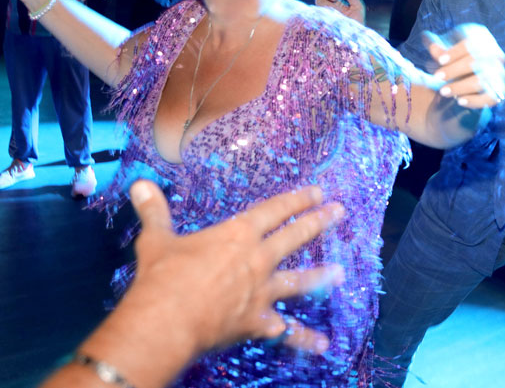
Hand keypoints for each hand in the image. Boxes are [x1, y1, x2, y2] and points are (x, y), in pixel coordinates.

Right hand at [128, 180, 345, 354]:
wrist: (165, 323)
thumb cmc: (162, 278)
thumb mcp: (156, 240)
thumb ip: (154, 211)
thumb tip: (139, 185)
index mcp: (237, 235)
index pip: (274, 210)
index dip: (297, 199)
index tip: (318, 192)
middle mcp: (257, 260)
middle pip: (295, 237)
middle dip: (319, 222)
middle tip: (339, 212)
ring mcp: (262, 292)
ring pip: (299, 281)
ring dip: (320, 276)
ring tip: (340, 272)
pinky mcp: (258, 322)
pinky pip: (286, 332)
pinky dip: (304, 339)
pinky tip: (322, 344)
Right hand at [316, 0, 365, 23]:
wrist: (355, 38)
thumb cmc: (357, 24)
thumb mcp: (358, 7)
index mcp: (336, 2)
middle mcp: (329, 6)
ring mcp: (324, 14)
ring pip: (319, 2)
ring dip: (326, 3)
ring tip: (335, 9)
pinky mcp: (320, 21)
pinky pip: (317, 12)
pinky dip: (323, 11)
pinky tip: (330, 14)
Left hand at [426, 23, 504, 108]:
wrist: (469, 74)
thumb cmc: (454, 57)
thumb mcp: (446, 50)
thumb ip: (439, 49)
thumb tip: (432, 45)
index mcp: (482, 38)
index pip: (471, 43)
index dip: (455, 52)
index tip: (440, 60)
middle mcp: (495, 54)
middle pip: (476, 61)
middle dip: (454, 70)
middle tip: (437, 77)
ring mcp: (500, 73)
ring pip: (482, 80)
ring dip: (461, 87)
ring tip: (443, 92)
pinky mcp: (501, 91)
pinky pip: (491, 97)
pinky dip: (475, 100)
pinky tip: (459, 101)